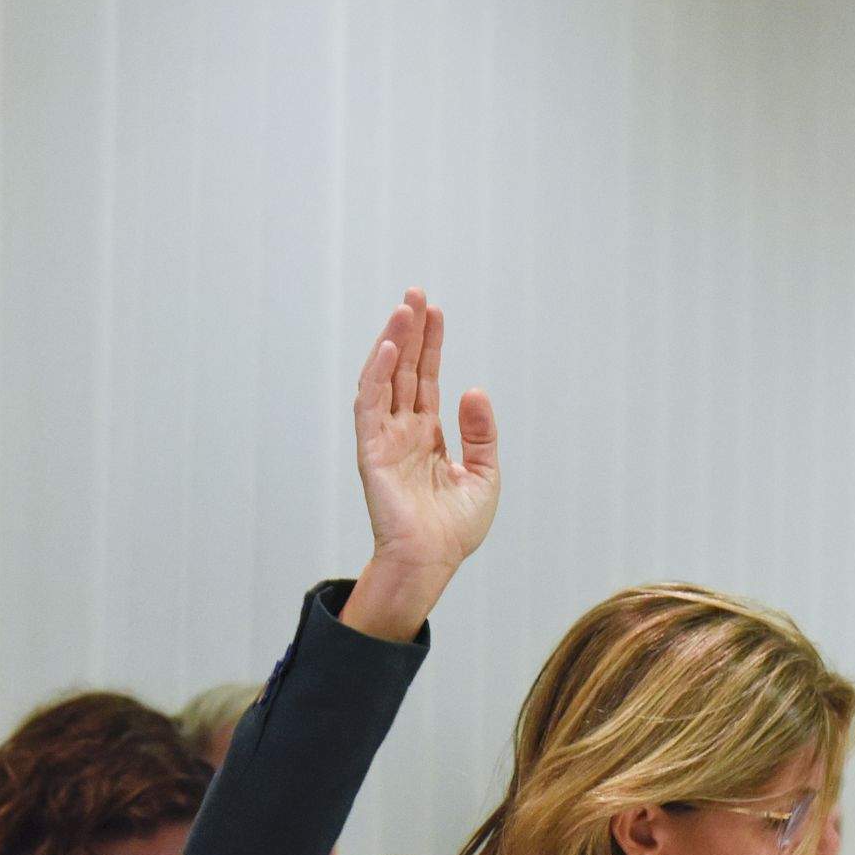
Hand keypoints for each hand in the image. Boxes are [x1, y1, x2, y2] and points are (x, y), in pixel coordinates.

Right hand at [337, 288, 500, 640]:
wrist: (432, 562)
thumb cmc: (454, 530)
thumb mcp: (484, 475)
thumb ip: (481, 433)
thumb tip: (473, 390)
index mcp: (426, 436)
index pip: (426, 379)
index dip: (430, 345)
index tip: (435, 311)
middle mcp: (403, 431)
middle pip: (406, 370)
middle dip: (410, 331)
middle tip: (416, 292)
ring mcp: (385, 439)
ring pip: (385, 379)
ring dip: (392, 343)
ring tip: (404, 309)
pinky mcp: (372, 452)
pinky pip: (370, 407)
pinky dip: (377, 376)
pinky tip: (389, 349)